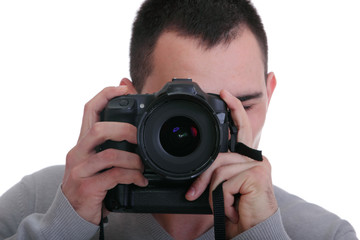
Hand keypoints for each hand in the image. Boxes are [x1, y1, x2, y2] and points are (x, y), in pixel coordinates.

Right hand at [62, 79, 147, 224]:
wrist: (72, 214)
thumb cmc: (90, 182)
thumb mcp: (98, 160)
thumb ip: (112, 142)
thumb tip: (130, 124)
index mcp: (83, 142)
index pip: (89, 110)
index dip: (106, 94)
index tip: (123, 87)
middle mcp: (78, 152)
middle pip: (99, 129)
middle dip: (126, 130)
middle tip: (140, 138)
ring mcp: (80, 170)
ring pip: (110, 154)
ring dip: (133, 159)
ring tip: (143, 166)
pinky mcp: (87, 187)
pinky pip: (115, 176)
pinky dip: (132, 176)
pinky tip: (140, 180)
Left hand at [185, 89, 277, 237]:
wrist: (252, 232)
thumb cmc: (238, 211)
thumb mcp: (224, 188)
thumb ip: (218, 172)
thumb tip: (205, 168)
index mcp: (247, 160)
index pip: (242, 129)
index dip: (234, 110)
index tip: (225, 94)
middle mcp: (255, 159)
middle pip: (221, 154)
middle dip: (208, 168)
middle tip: (199, 179)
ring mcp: (257, 166)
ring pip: (219, 170)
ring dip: (212, 193)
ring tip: (222, 206)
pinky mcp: (256, 176)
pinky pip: (224, 182)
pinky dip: (220, 199)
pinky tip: (232, 208)